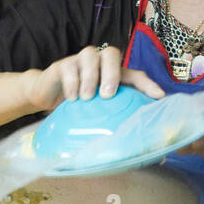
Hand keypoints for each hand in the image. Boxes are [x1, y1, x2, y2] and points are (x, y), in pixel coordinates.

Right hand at [26, 45, 163, 112]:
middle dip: (112, 73)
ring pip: (90, 56)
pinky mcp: (62, 65)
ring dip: (90, 77)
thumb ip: (112, 122)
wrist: (45, 96)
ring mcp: (79, 61)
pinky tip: (72, 98)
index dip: (147, 84)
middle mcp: (99, 63)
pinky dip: (71, 82)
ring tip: (87, 98)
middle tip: (107, 95)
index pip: (134, 75)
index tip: (158, 97)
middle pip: (111, 54)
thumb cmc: (75, 106)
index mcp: (112, 74)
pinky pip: (69, 67)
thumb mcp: (95, 113)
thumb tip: (140, 149)